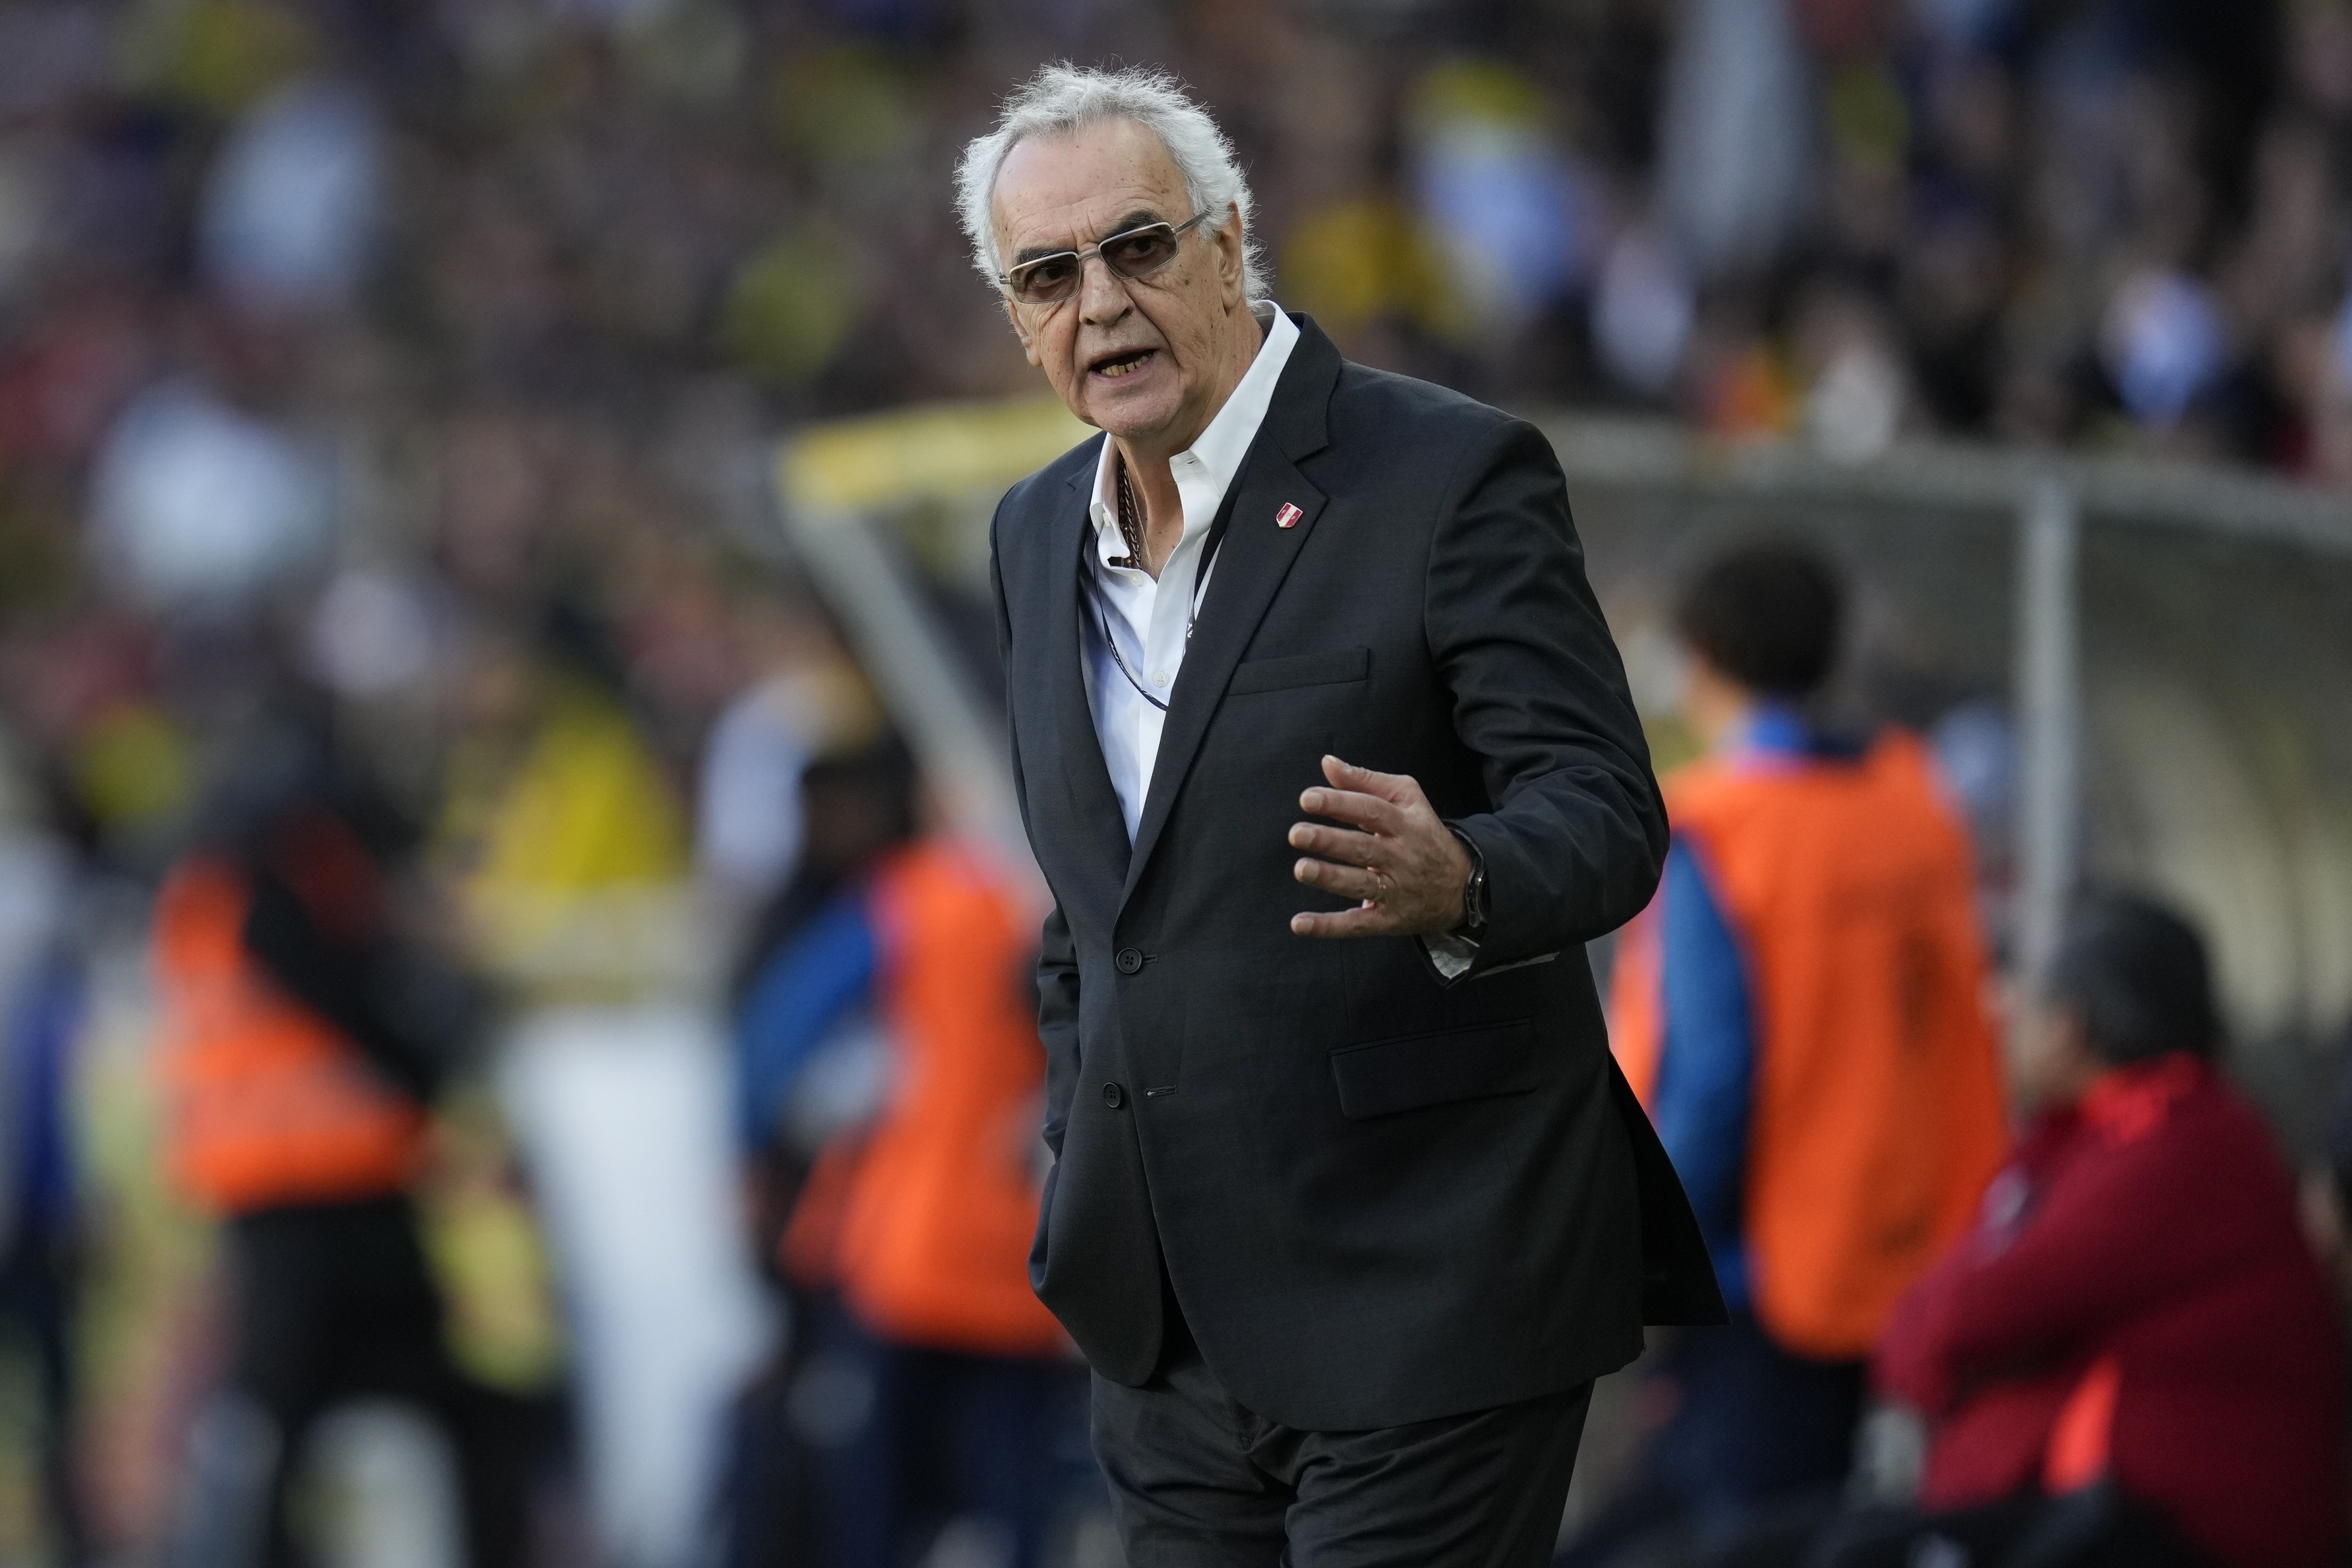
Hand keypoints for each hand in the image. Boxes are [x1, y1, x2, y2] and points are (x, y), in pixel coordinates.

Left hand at [1288, 756, 1471, 938]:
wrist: (1463, 886)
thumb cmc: (1423, 833)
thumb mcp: (1406, 800)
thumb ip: (1365, 781)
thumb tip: (1327, 763)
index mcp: (1405, 824)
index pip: (1371, 811)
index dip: (1340, 803)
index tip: (1307, 799)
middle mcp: (1402, 858)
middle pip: (1364, 848)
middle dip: (1329, 841)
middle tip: (1296, 833)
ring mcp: (1396, 891)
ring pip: (1361, 885)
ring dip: (1330, 878)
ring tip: (1301, 869)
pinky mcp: (1388, 920)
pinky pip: (1357, 925)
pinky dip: (1328, 927)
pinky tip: (1299, 924)